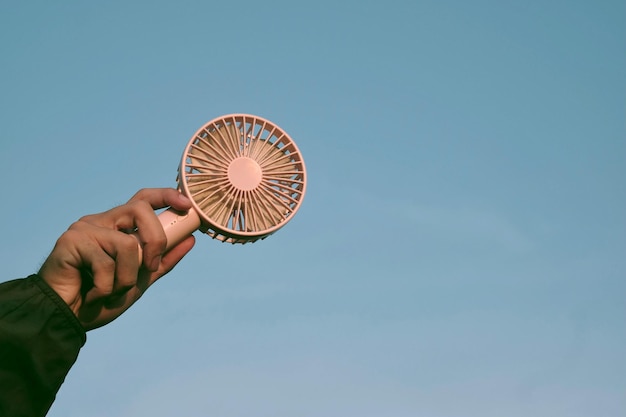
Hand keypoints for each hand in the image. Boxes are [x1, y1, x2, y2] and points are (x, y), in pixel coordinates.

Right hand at [38, 188, 195, 330]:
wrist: (67, 320)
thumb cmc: (99, 298)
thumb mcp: (140, 280)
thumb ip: (163, 260)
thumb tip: (190, 239)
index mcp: (117, 227)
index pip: (143, 200)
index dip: (166, 196)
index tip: (186, 204)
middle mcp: (101, 221)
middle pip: (140, 210)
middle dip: (155, 240)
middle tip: (149, 268)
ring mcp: (85, 229)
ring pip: (127, 243)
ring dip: (127, 277)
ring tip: (110, 291)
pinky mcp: (70, 241)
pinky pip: (106, 262)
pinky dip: (106, 287)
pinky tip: (92, 294)